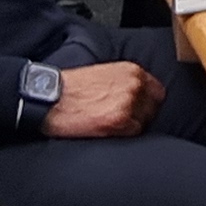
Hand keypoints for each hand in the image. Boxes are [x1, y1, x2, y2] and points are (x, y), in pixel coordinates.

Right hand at [45, 61, 162, 138]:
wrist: (49, 97)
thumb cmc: (71, 87)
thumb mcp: (103, 74)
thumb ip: (124, 82)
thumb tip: (138, 95)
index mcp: (131, 71)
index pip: (156, 91)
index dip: (147, 102)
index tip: (138, 109)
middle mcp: (134, 85)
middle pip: (154, 107)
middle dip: (142, 115)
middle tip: (124, 120)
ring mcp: (129, 104)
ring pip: (145, 122)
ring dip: (132, 126)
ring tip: (112, 124)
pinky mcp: (120, 122)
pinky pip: (134, 133)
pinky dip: (123, 135)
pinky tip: (107, 129)